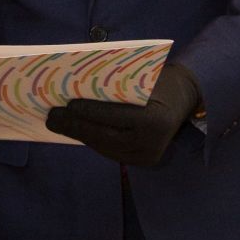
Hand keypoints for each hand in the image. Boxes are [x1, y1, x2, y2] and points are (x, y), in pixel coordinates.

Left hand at [45, 60, 201, 167]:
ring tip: (58, 124)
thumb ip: (114, 88)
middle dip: (75, 127)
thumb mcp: (140, 78)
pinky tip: (77, 131)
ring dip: (80, 135)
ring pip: (105, 146)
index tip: (66, 105)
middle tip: (52, 118)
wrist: (186, 96)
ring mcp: (148, 155)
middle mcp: (152, 143)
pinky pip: (112, 151)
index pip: (113, 117)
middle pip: (105, 136)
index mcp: (154, 119)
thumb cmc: (159, 79)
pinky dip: (93, 140)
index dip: (87, 112)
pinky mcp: (144, 161)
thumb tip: (75, 91)